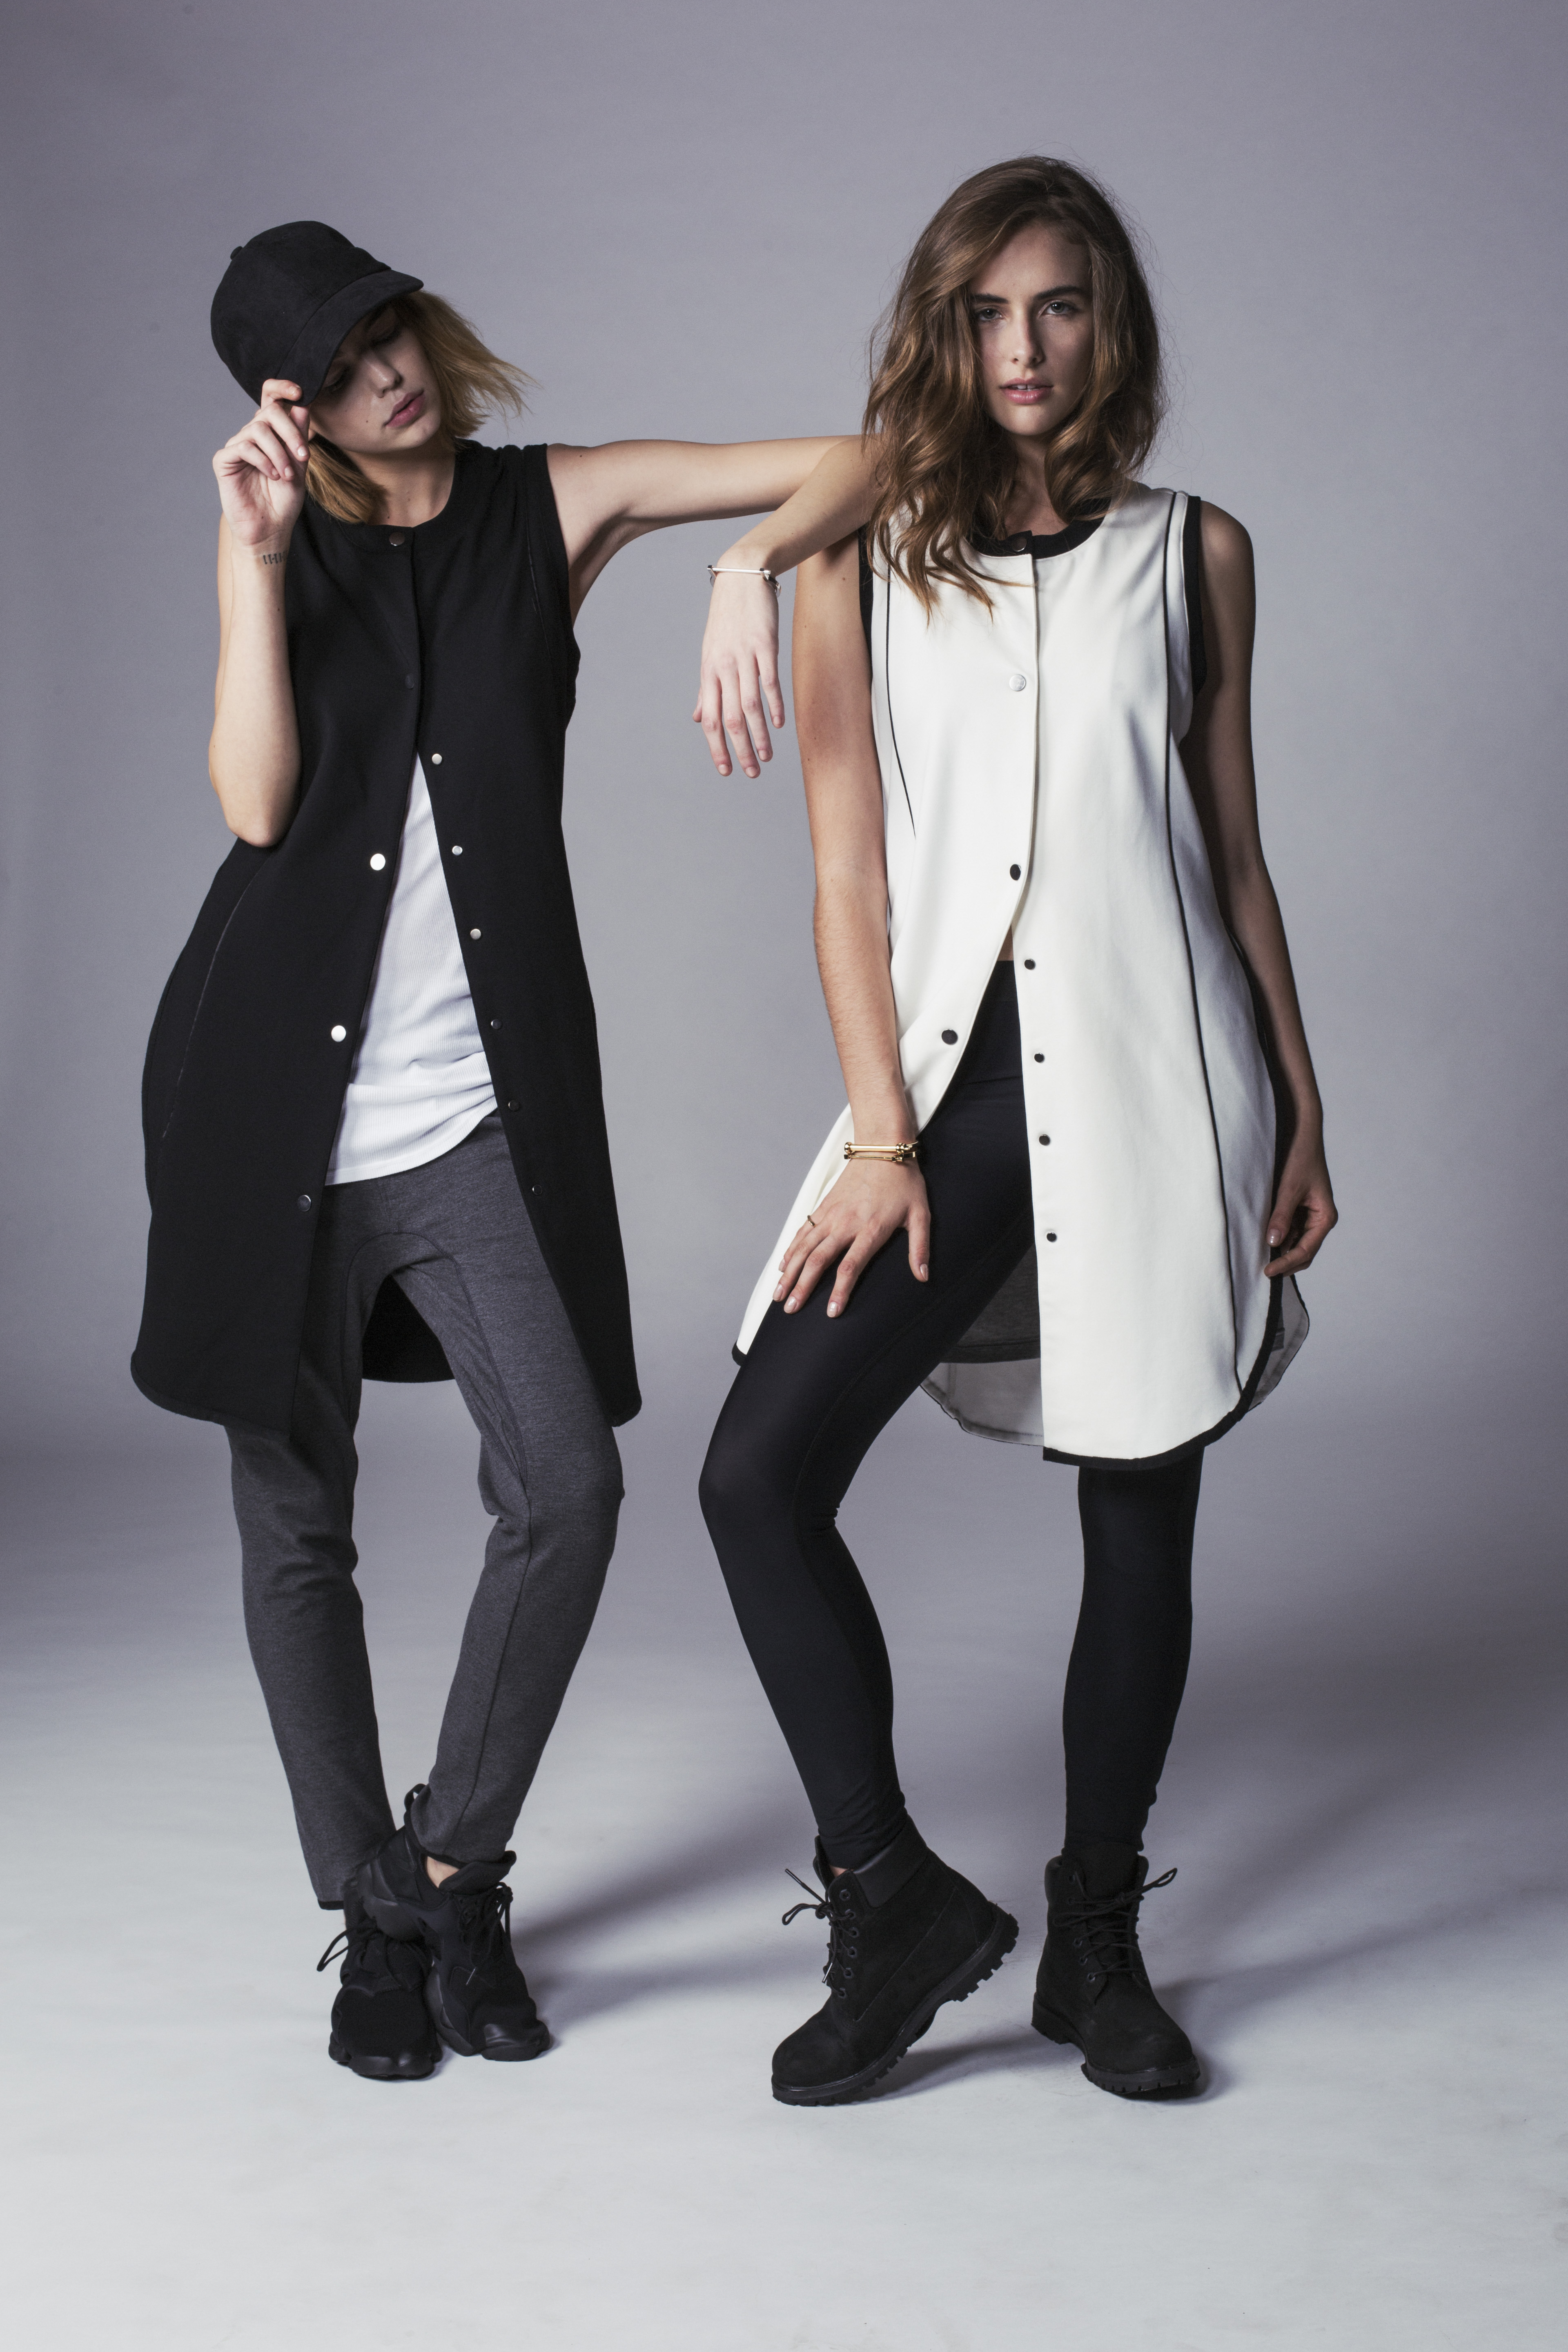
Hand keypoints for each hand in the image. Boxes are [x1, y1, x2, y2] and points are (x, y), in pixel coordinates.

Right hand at [213, 378, 311, 547]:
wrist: (270, 530)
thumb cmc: (283, 501)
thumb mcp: (298, 466)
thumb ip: (299, 436)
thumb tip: (302, 405)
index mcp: (271, 434)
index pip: (270, 399)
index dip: (282, 388)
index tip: (299, 392)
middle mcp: (252, 436)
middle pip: (268, 411)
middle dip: (290, 431)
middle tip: (303, 456)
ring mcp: (237, 446)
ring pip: (257, 428)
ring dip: (278, 451)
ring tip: (286, 475)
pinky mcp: (224, 461)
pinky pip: (243, 446)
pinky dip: (263, 460)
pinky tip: (272, 476)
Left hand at [692, 569, 784, 778]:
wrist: (741, 577)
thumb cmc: (726, 618)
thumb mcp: (710, 653)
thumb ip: (706, 688)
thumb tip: (698, 717)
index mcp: (709, 672)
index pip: (710, 719)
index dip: (716, 747)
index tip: (725, 770)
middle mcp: (723, 667)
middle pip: (729, 719)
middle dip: (740, 750)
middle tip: (751, 773)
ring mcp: (744, 657)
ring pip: (749, 706)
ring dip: (758, 735)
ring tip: (767, 756)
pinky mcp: (764, 645)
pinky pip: (769, 682)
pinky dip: (774, 706)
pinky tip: (779, 724)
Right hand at [774, 1158, 929, 1318]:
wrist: (883, 1147)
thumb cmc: (904, 1181)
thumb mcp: (921, 1214)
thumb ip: (920, 1247)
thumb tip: (923, 1277)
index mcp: (870, 1229)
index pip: (850, 1266)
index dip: (839, 1291)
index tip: (831, 1312)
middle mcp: (845, 1224)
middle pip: (818, 1260)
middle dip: (802, 1287)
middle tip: (791, 1310)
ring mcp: (831, 1214)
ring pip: (804, 1247)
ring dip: (790, 1272)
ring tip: (778, 1294)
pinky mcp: (824, 1206)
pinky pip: (803, 1231)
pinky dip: (790, 1250)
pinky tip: (782, 1266)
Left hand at [1265, 1130, 1336, 1276]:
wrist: (1301, 1133)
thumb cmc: (1301, 1157)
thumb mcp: (1289, 1188)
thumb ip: (1281, 1216)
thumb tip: (1273, 1243)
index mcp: (1325, 1217)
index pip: (1306, 1250)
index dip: (1287, 1263)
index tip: (1267, 1271)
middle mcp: (1319, 1219)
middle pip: (1304, 1252)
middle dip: (1286, 1263)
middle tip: (1262, 1272)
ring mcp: (1309, 1216)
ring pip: (1295, 1243)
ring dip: (1281, 1252)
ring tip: (1260, 1260)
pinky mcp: (1298, 1209)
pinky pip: (1289, 1230)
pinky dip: (1278, 1238)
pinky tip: (1262, 1242)